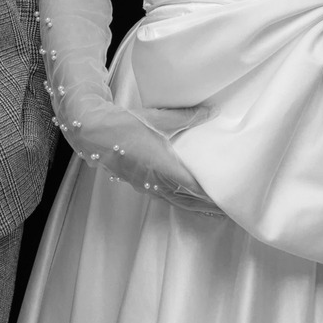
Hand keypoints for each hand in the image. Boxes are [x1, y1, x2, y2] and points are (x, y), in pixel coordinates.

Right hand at [71, 101, 221, 216]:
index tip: (229, 200)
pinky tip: (185, 199)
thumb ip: (186, 116)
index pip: (195, 187)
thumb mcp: (158, 117)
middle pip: (188, 200)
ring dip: (195, 207)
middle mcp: (156, 181)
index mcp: (163, 167)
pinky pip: (165, 198)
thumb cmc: (125, 124)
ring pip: (176, 201)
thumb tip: (212, 112)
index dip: (213, 196)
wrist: (93, 131)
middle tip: (229, 209)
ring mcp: (146, 185)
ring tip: (213, 210)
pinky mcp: (139, 183)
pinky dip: (180, 202)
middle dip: (208, 206)